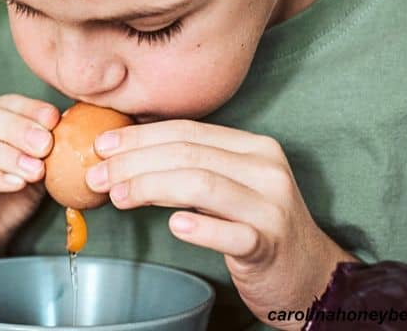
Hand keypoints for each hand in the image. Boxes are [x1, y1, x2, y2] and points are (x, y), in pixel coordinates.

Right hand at [0, 95, 58, 269]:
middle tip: (45, 144)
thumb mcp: (32, 171)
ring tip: (34, 169)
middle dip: (16, 128)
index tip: (54, 119)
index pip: (1, 103)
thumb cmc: (4, 201)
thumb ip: (43, 151)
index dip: (28, 108)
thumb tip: (70, 128)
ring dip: (5, 154)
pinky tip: (15, 183)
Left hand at [84, 120, 355, 329]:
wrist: (309, 274)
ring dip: (151, 188)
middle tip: (96, 176)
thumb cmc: (255, 226)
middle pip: (188, 154)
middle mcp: (266, 169)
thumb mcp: (229, 185)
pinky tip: (174, 225)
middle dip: (133, 162)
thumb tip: (123, 152)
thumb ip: (189, 165)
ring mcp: (271, 207)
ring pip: (202, 185)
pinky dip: (201, 227)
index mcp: (253, 147)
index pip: (187, 131)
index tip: (101, 146)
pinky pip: (232, 233)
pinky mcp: (270, 245)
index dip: (139, 136)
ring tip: (118, 197)